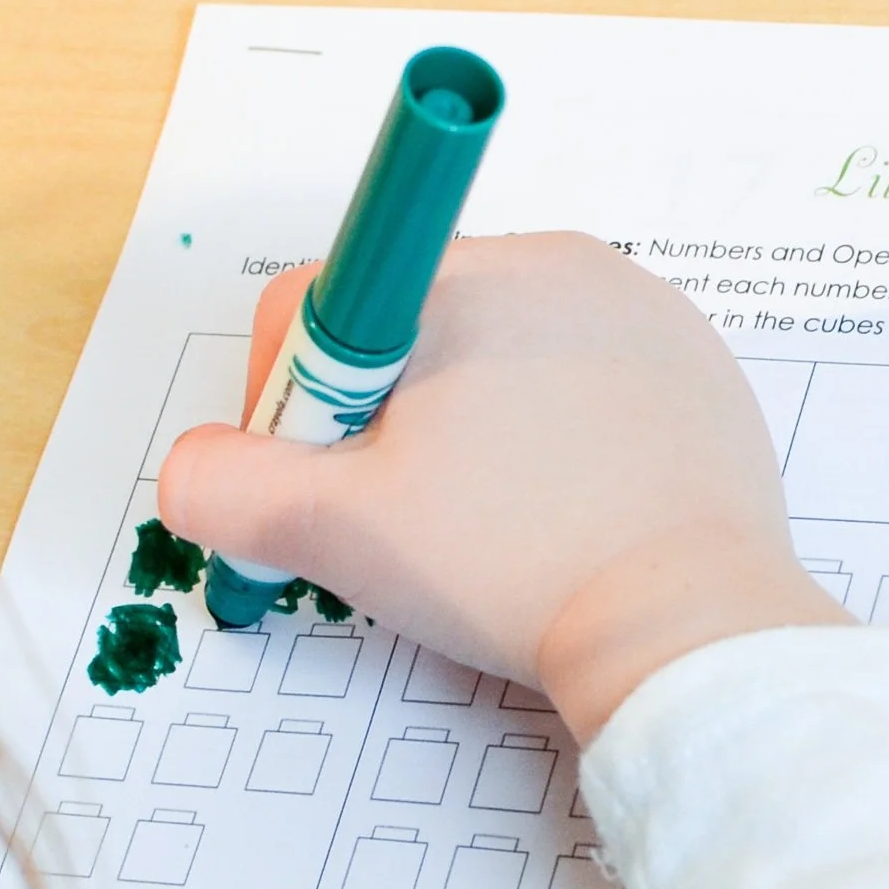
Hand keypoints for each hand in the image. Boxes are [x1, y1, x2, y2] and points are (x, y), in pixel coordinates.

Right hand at [157, 233, 846, 741]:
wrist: (692, 626)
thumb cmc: (515, 565)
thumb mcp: (339, 531)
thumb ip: (231, 487)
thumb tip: (192, 472)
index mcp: (462, 275)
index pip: (315, 305)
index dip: (284, 406)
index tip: (318, 489)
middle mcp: (556, 262)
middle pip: (405, 326)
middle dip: (377, 417)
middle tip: (401, 519)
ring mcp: (640, 311)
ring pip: (496, 355)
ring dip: (464, 427)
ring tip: (490, 526)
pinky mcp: (696, 370)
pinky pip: (584, 383)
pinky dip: (553, 438)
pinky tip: (561, 516)